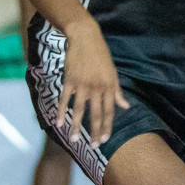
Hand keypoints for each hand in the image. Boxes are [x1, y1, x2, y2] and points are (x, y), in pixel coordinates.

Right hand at [58, 22, 128, 144]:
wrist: (86, 37)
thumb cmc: (101, 55)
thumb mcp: (113, 73)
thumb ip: (117, 92)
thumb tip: (126, 107)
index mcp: (110, 86)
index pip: (110, 111)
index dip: (107, 127)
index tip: (104, 140)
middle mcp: (97, 87)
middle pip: (96, 114)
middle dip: (95, 132)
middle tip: (93, 147)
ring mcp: (83, 84)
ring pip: (79, 110)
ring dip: (76, 126)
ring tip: (74, 139)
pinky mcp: (70, 80)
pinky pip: (65, 99)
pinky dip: (61, 111)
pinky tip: (58, 122)